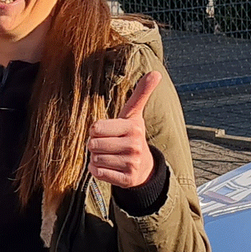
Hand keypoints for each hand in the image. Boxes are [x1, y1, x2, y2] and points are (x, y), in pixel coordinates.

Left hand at [88, 71, 161, 188]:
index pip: (96, 127)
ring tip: (109, 155)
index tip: (106, 131)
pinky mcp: (127, 179)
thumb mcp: (134, 114)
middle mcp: (134, 145)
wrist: (144, 166)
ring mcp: (131, 163)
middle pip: (93, 144)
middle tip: (108, 145)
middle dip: (95, 145)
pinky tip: (108, 166)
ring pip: (95, 159)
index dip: (96, 130)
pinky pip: (99, 173)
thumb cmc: (131, 135)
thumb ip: (141, 93)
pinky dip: (97, 170)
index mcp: (133, 127)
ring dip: (96, 158)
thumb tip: (156, 72)